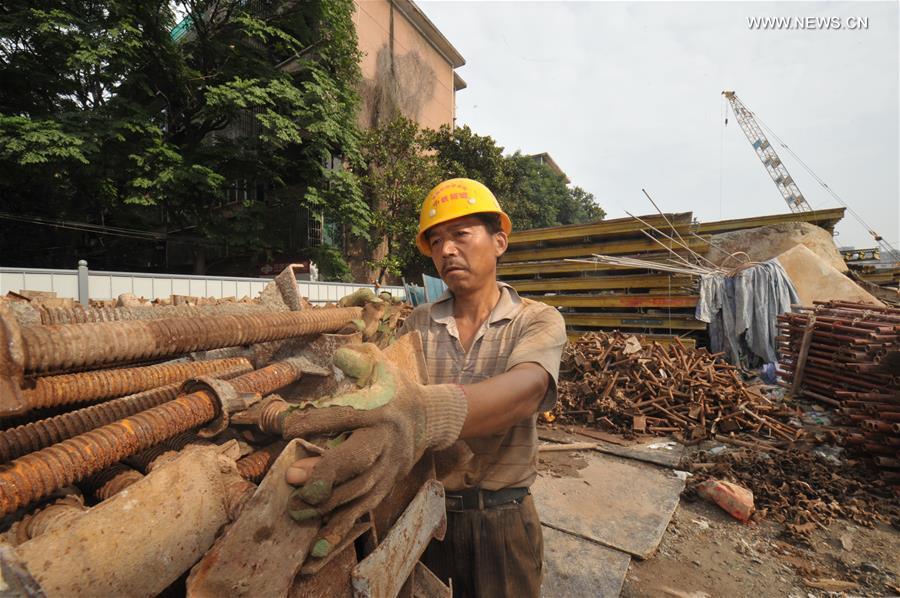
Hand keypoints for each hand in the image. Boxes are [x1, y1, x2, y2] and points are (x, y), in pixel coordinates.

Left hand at [281, 343, 466, 557]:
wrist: (432, 418)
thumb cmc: (397, 390)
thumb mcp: (383, 367)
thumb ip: (361, 360)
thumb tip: (341, 353)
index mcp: (381, 409)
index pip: (347, 415)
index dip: (317, 420)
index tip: (286, 427)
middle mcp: (386, 441)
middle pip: (357, 459)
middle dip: (325, 472)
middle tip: (292, 478)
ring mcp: (389, 467)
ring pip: (360, 490)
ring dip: (327, 502)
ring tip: (296, 509)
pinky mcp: (387, 486)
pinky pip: (364, 509)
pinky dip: (340, 528)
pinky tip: (317, 545)